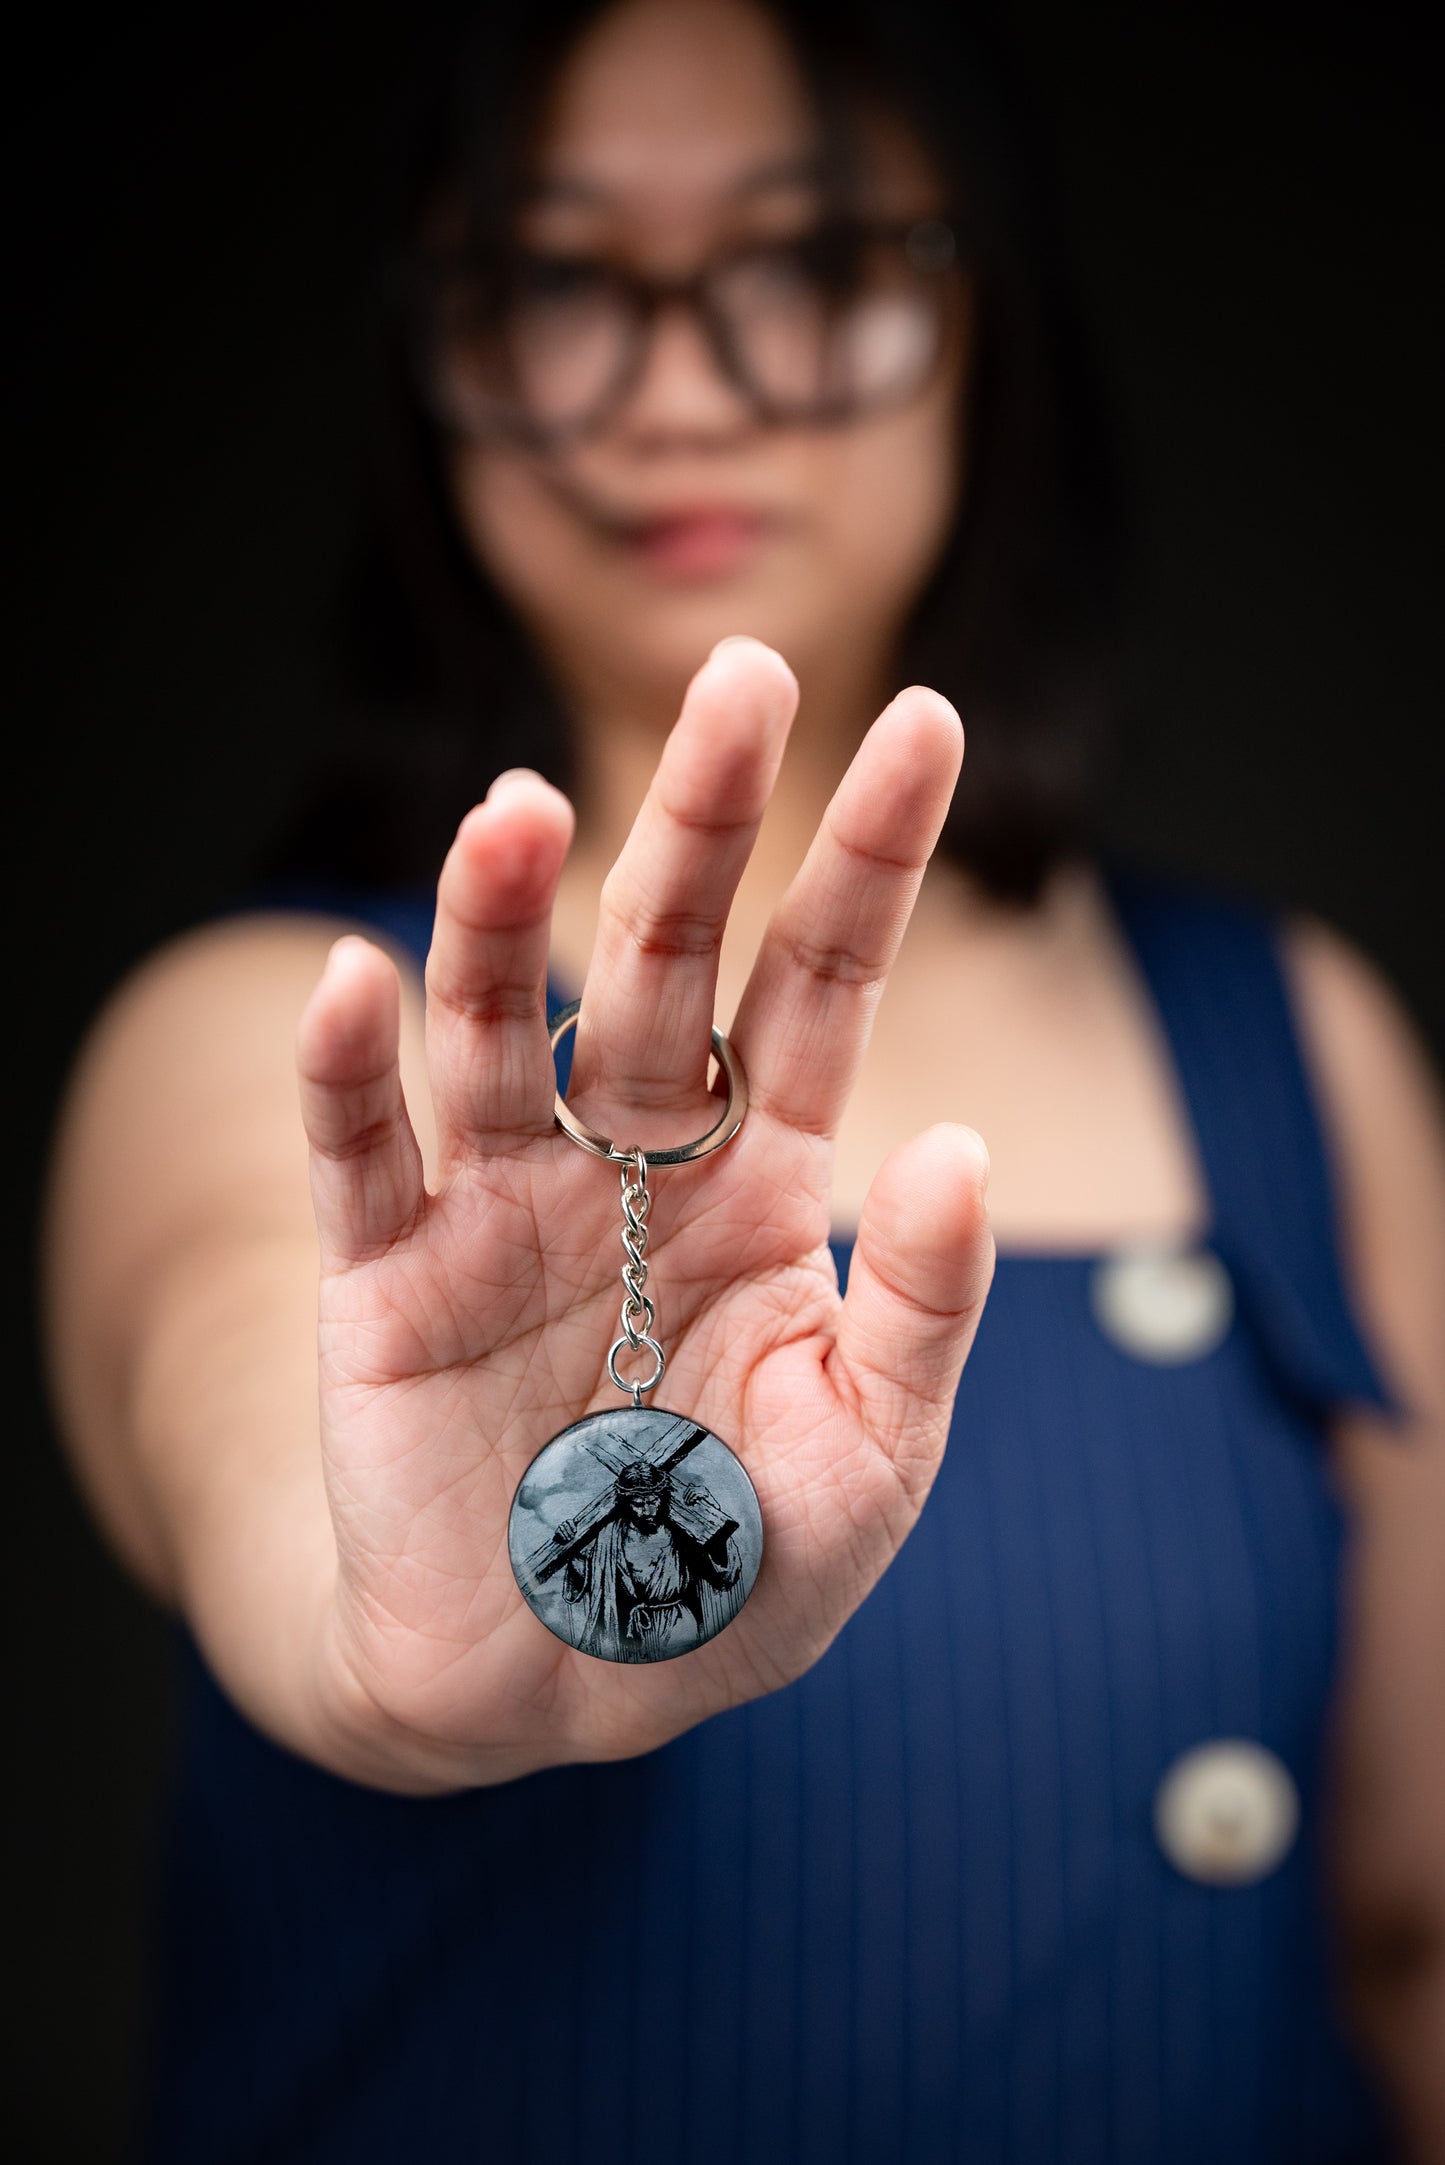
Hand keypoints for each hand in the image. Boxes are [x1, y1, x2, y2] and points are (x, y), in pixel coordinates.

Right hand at [297, 638, 992, 1787]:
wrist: (564, 1683)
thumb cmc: (732, 1568)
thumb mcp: (869, 1458)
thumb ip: (926, 1312)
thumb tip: (964, 1143)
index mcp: (762, 1182)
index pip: (820, 987)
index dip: (869, 859)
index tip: (926, 724)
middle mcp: (630, 1158)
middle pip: (666, 960)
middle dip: (705, 822)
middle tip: (747, 675)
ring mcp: (501, 1204)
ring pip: (498, 1024)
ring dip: (503, 914)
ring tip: (517, 808)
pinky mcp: (385, 1278)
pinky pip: (359, 1156)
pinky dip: (348, 1073)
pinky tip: (358, 980)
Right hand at [553, 1518, 578, 1546]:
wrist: (564, 1533)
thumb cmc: (571, 1529)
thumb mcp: (574, 1525)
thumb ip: (576, 1522)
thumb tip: (578, 1519)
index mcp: (568, 1521)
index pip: (570, 1522)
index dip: (572, 1527)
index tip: (575, 1531)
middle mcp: (564, 1523)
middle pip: (566, 1526)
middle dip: (570, 1532)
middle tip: (572, 1537)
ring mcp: (560, 1526)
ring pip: (563, 1530)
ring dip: (566, 1535)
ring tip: (569, 1539)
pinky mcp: (557, 1530)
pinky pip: (560, 1532)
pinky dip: (563, 1536)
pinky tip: (565, 1539)